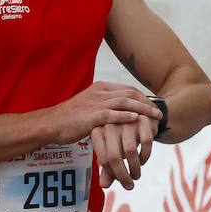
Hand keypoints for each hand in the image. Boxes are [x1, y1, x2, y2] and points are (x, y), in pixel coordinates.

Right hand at [45, 81, 159, 144]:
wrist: (51, 124)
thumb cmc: (70, 117)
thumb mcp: (89, 105)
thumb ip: (105, 104)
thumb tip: (120, 110)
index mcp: (100, 88)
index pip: (128, 89)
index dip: (143, 98)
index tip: (153, 107)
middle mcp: (99, 92)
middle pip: (130, 93)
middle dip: (147, 103)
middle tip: (159, 114)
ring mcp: (94, 103)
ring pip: (124, 102)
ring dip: (142, 109)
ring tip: (154, 117)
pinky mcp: (90, 116)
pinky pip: (112, 114)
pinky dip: (126, 116)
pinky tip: (136, 120)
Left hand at [91, 116, 156, 189]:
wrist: (139, 114)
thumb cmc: (120, 137)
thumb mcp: (111, 149)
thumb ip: (107, 166)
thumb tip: (103, 186)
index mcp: (97, 132)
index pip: (103, 159)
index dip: (111, 174)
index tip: (118, 181)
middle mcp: (109, 125)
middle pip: (114, 156)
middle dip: (122, 175)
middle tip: (129, 186)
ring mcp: (125, 121)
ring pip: (130, 151)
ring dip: (135, 168)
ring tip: (136, 176)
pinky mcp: (142, 118)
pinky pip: (146, 142)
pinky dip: (146, 155)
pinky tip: (144, 160)